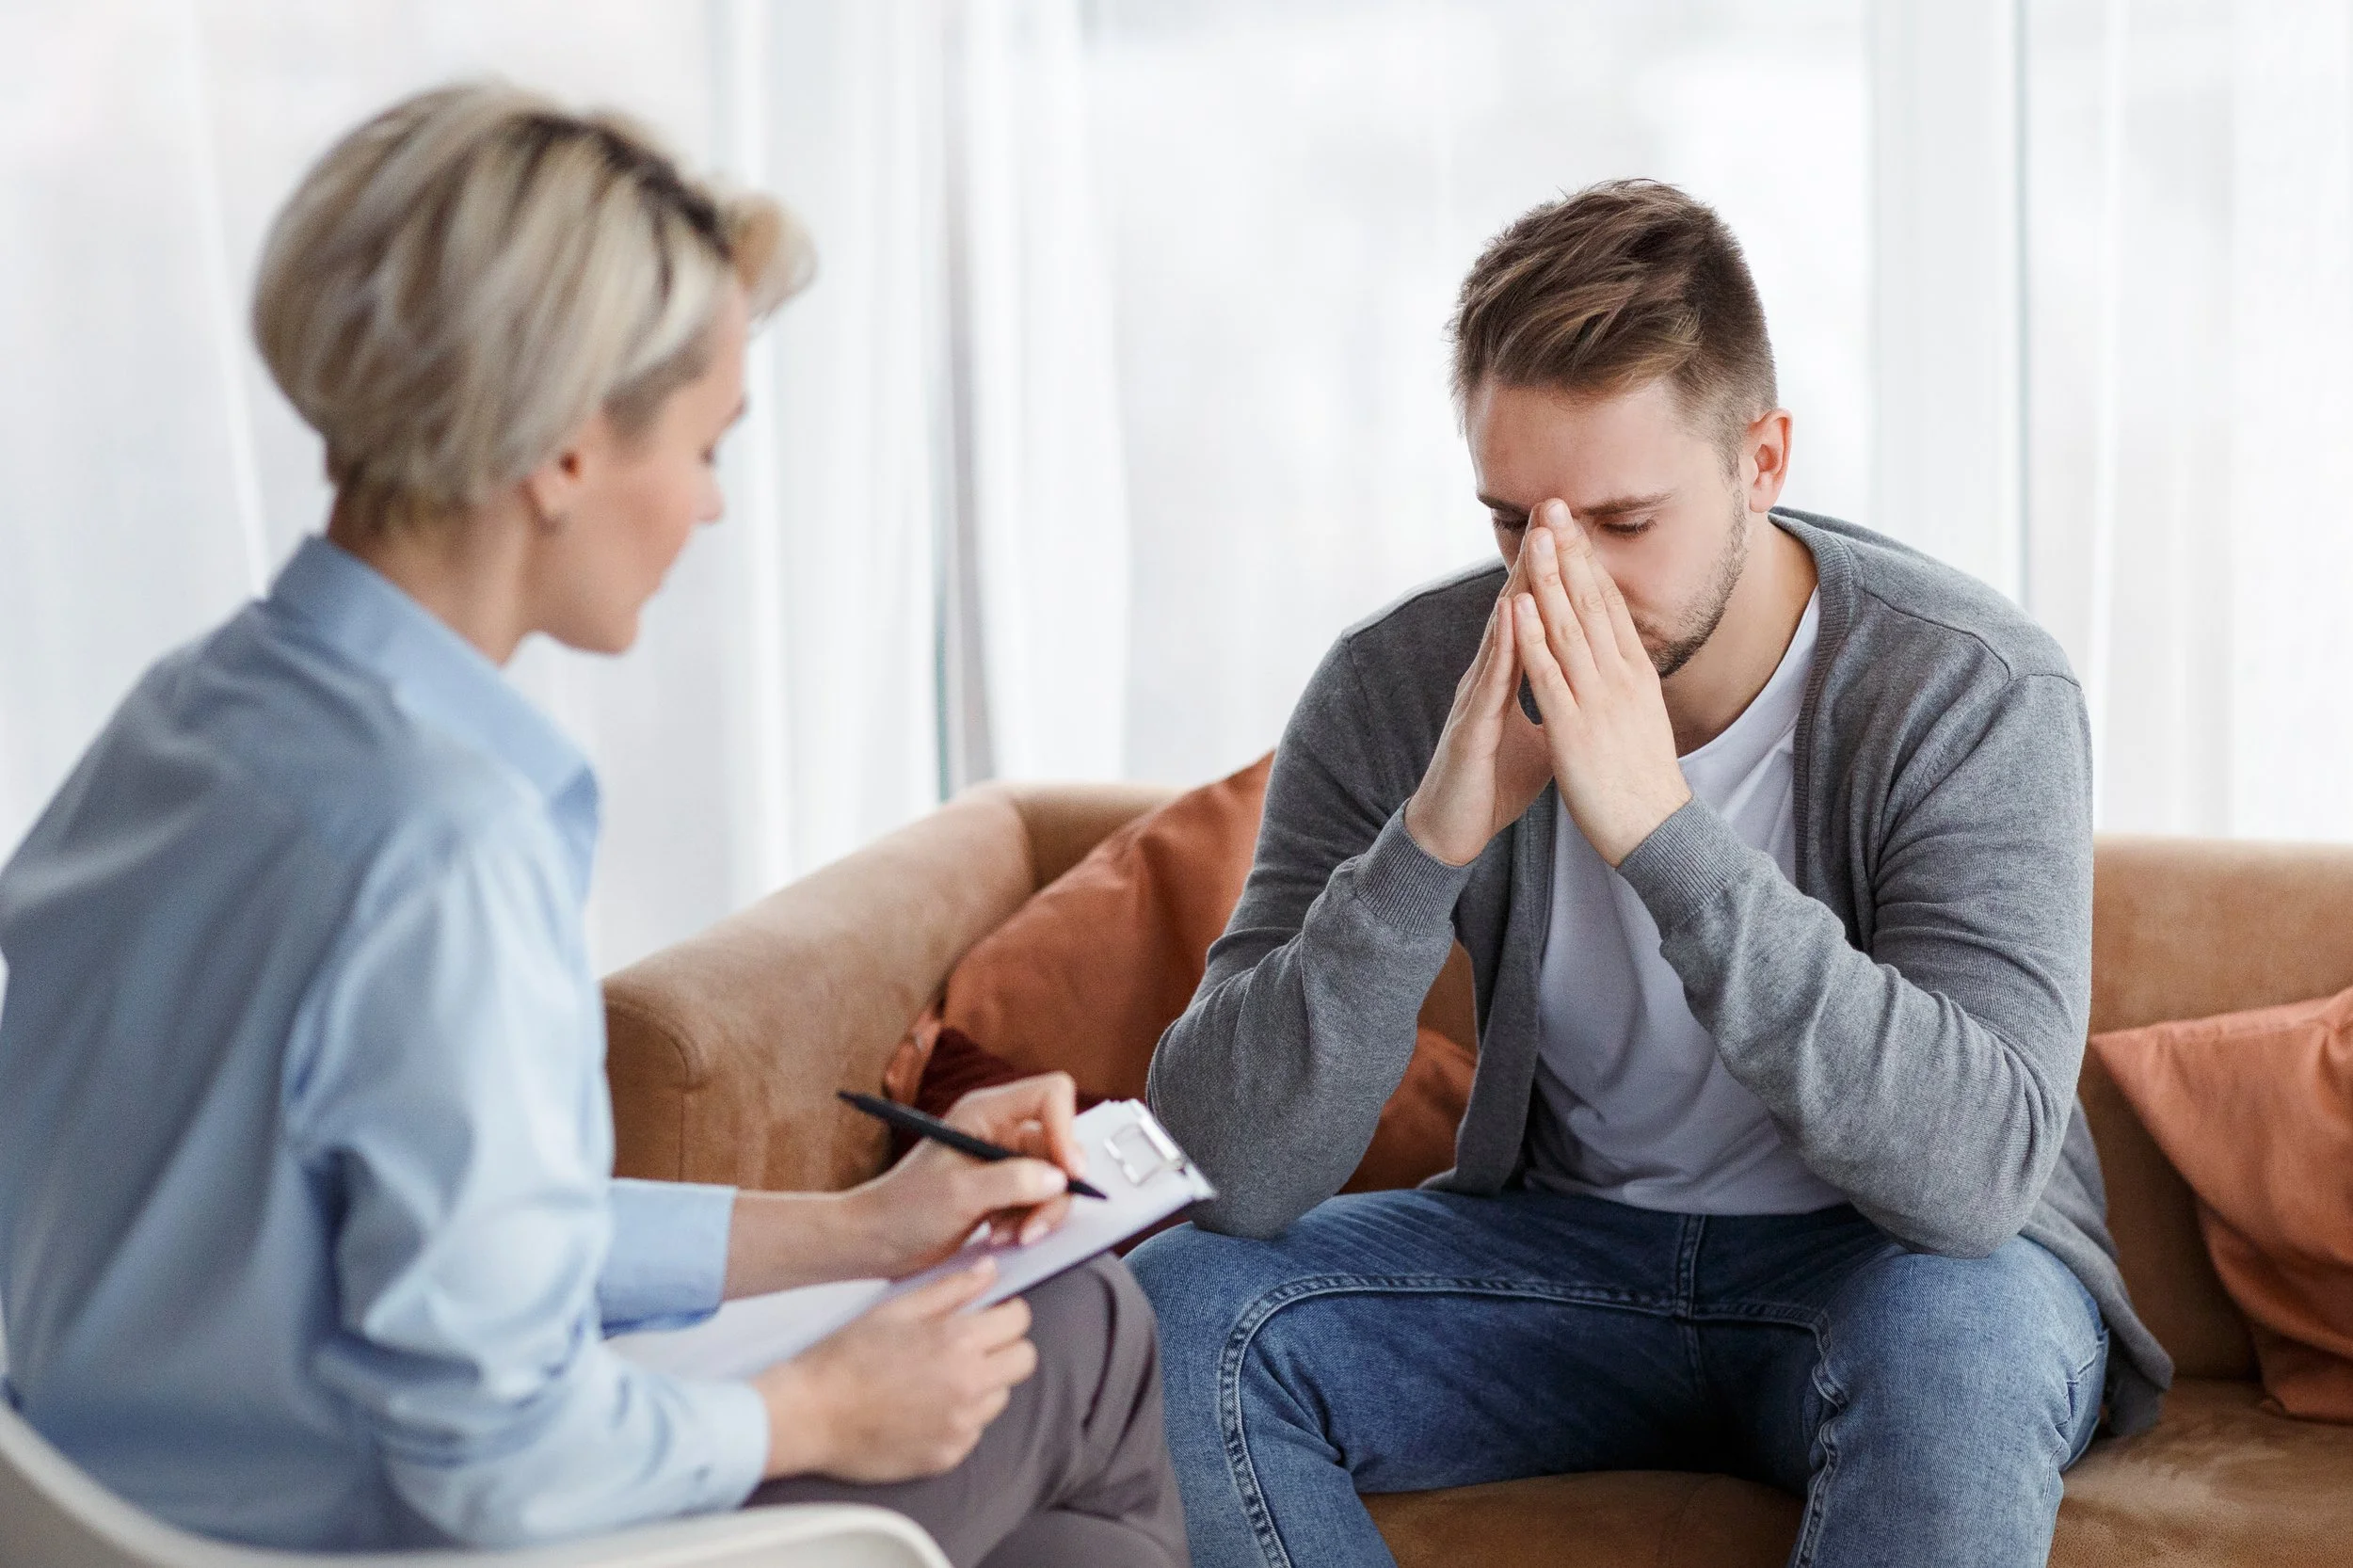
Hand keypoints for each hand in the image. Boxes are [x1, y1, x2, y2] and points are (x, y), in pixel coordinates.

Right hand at [754, 1259, 1035, 1480]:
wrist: (808, 1415)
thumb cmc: (846, 1356)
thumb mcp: (897, 1309)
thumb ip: (951, 1289)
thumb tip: (989, 1271)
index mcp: (958, 1342)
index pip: (1020, 1321)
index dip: (1006, 1313)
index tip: (990, 1315)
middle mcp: (968, 1385)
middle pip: (1023, 1361)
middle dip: (1004, 1347)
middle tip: (971, 1346)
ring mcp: (960, 1426)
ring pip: (1000, 1397)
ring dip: (982, 1384)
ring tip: (938, 1379)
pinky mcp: (947, 1456)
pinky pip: (973, 1431)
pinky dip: (959, 1418)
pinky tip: (922, 1409)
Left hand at [843, 1073, 1088, 1276]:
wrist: (877, 1239)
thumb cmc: (904, 1208)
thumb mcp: (960, 1193)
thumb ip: (1012, 1181)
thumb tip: (1060, 1178)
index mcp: (986, 1111)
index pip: (1050, 1095)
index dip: (1067, 1130)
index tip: (1068, 1173)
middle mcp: (1000, 1129)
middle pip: (1060, 1146)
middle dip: (1053, 1191)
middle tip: (1032, 1226)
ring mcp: (1003, 1160)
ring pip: (1054, 1179)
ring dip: (1038, 1213)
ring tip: (1006, 1236)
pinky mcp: (1005, 1189)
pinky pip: (1039, 1200)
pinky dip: (1028, 1222)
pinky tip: (999, 1236)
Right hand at [1402, 543, 1556, 866]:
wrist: (1453, 831)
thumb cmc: (1492, 783)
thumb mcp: (1541, 737)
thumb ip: (1558, 705)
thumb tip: (1587, 690)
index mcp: (1510, 678)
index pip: (1537, 616)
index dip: (1557, 574)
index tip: (1578, 529)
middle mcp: (1490, 677)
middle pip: (1518, 608)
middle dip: (1538, 559)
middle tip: (1555, 506)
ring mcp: (1476, 698)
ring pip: (1502, 633)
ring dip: (1519, 585)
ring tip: (1537, 540)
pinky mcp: (1470, 725)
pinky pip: (1490, 679)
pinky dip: (1503, 643)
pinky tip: (1513, 611)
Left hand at [1510, 502, 1691, 865]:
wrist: (1655, 830)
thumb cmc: (1644, 780)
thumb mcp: (1641, 716)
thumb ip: (1627, 681)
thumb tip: (1623, 653)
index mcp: (1636, 674)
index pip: (1609, 605)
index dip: (1588, 562)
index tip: (1572, 524)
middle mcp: (1621, 677)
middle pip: (1591, 603)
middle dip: (1570, 552)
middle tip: (1553, 506)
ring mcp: (1597, 700)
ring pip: (1569, 628)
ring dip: (1548, 581)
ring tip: (1532, 538)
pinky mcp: (1573, 728)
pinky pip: (1549, 675)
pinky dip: (1532, 638)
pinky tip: (1517, 607)